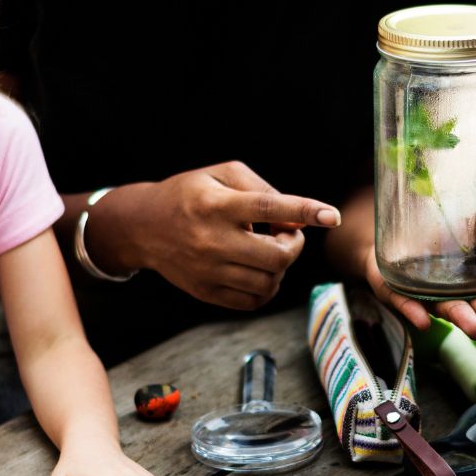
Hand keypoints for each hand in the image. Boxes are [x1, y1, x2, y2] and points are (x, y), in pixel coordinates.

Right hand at [93, 163, 339, 310]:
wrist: (143, 226)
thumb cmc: (190, 194)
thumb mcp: (222, 174)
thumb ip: (263, 190)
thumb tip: (296, 219)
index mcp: (217, 205)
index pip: (268, 208)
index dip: (304, 211)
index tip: (331, 215)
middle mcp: (212, 240)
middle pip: (276, 256)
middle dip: (294, 245)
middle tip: (286, 234)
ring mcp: (208, 270)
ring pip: (268, 282)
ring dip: (281, 267)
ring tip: (269, 250)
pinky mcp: (206, 291)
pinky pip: (252, 301)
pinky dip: (267, 288)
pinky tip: (260, 270)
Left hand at [360, 239, 475, 343]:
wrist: (390, 238)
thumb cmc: (438, 238)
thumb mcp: (469, 222)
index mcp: (474, 282)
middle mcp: (453, 294)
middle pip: (475, 310)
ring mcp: (424, 295)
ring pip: (444, 310)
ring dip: (460, 320)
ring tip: (475, 330)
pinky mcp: (396, 292)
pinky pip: (404, 303)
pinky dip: (414, 312)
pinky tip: (424, 322)